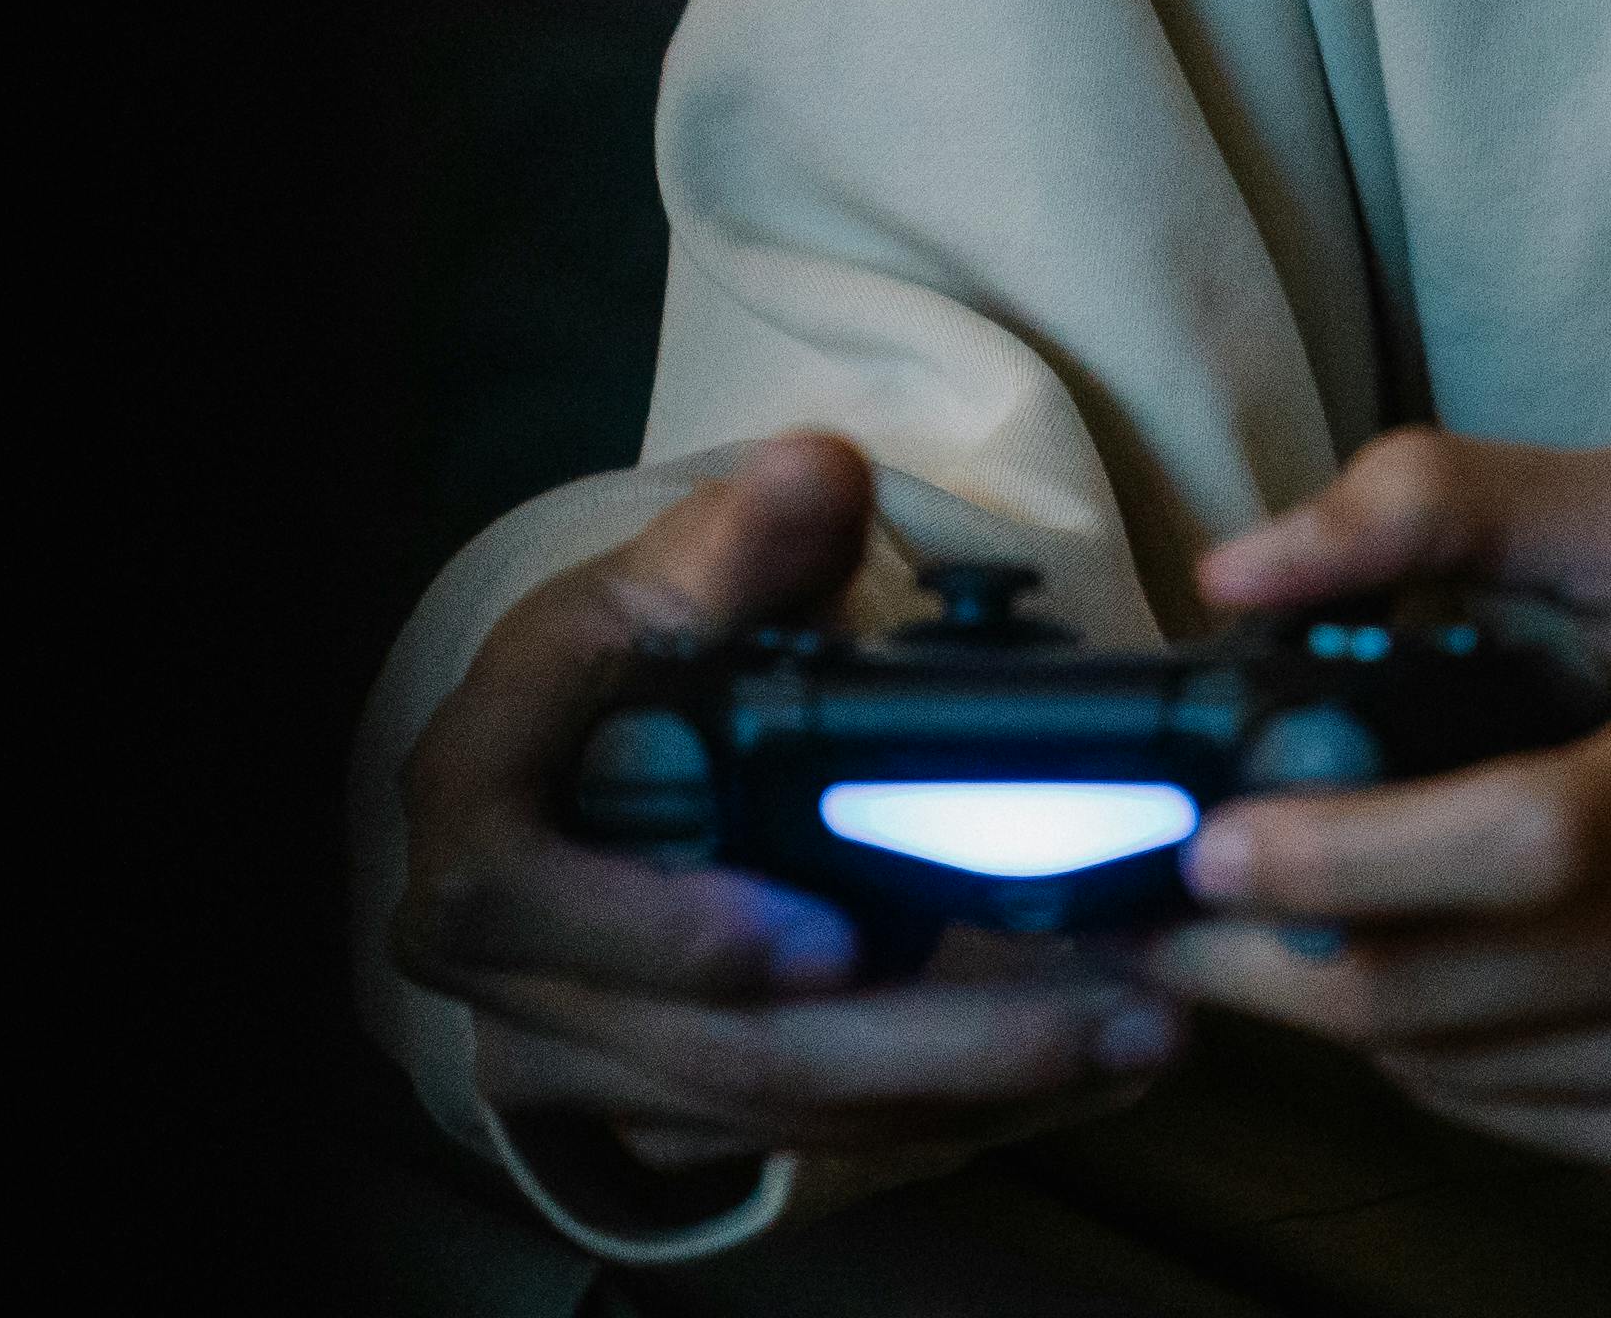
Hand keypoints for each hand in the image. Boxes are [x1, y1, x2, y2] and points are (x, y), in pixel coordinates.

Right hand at [388, 433, 1181, 1208]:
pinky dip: (941, 1108)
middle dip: (923, 1043)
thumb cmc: (626, 659)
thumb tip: (816, 473)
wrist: (585, 760)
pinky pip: (797, 1138)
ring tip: (1136, 1032)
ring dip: (966, 1086)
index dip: (674, 930)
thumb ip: (744, 535)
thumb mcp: (668, 575)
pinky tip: (1074, 1072)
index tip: (836, 941)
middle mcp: (496, 959)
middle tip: (1113, 1009)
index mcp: (474, 803)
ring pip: (772, 1110)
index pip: (529, 891)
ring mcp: (569, 1053)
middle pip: (709, 1044)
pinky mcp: (650, 1107)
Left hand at [1150, 434, 1610, 1210]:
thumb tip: (1242, 570)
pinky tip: (1437, 967)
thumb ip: (1447, 503)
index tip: (1214, 831)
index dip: (1354, 852)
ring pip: (1469, 1073)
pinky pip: (1526, 1123)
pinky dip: (1443, 1052)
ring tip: (1291, 914)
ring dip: (1342, 1003)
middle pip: (1465, 989)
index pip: (1535, 840)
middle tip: (1177, 891)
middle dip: (1280, 949)